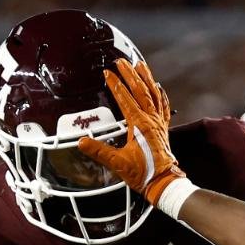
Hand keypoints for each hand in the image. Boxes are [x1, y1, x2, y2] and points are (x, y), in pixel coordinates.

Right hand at [76, 58, 185, 203]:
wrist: (163, 182)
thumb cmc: (143, 173)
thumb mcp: (117, 163)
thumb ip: (99, 151)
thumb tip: (81, 142)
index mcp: (139, 125)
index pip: (125, 99)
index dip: (116, 85)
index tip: (107, 73)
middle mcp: (151, 120)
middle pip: (141, 91)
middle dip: (130, 74)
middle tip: (121, 61)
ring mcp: (159, 123)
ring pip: (154, 94)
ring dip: (146, 78)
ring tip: (140, 64)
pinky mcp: (163, 128)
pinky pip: (163, 106)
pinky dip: (160, 94)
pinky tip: (158, 87)